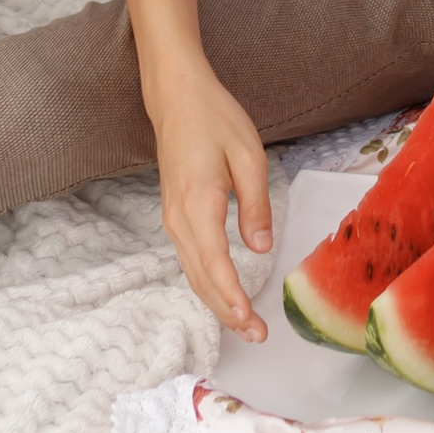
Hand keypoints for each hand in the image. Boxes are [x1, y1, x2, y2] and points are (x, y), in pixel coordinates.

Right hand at [147, 58, 274, 340]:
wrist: (176, 97)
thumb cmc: (215, 119)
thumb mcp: (248, 154)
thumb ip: (256, 204)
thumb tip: (261, 249)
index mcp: (198, 204)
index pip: (214, 264)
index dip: (231, 296)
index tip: (249, 319)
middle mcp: (179, 219)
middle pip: (201, 279)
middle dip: (228, 311)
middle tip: (258, 335)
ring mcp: (172, 219)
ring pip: (192, 274)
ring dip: (217, 302)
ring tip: (245, 324)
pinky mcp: (174, 216)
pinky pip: (190, 260)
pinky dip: (207, 283)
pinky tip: (225, 293)